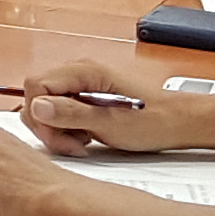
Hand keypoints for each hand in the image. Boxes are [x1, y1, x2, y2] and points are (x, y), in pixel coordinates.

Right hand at [0, 56, 187, 153]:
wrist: (178, 122)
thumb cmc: (153, 120)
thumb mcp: (109, 123)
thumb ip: (71, 114)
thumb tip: (38, 107)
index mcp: (85, 71)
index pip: (36, 85)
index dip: (38, 114)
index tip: (56, 135)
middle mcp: (80, 72)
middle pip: (38, 95)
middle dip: (47, 125)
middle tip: (70, 144)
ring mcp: (82, 83)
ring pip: (47, 105)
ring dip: (57, 129)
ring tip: (81, 141)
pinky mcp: (86, 96)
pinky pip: (61, 111)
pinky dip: (66, 128)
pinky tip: (85, 137)